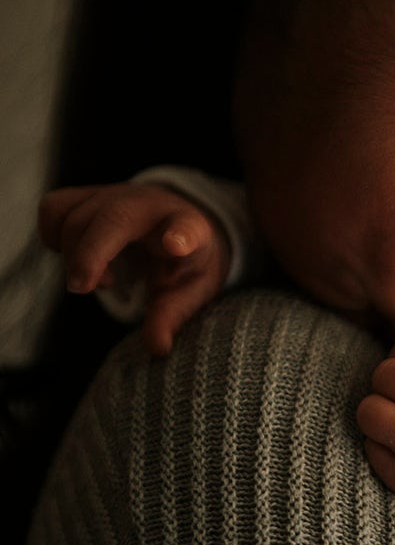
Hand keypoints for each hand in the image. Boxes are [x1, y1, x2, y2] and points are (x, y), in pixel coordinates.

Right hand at [38, 183, 230, 355]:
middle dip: (91, 253)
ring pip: (76, 215)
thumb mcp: (190, 290)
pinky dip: (52, 235)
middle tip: (84, 288)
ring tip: (100, 279)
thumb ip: (172, 316)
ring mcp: (116, 196)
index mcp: (190, 229)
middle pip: (114, 217)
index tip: (176, 246)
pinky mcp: (88, 196)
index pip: (189, 228)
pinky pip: (54, 208)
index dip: (182, 236)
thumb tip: (157, 348)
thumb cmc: (184, 261)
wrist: (177, 224)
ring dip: (74, 253)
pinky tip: (74, 256)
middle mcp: (151, 207)